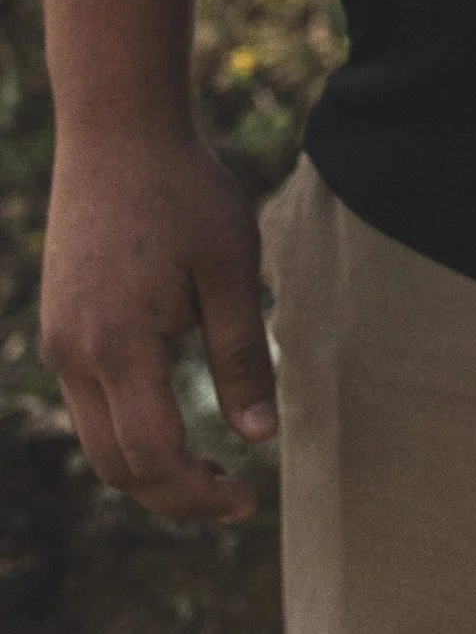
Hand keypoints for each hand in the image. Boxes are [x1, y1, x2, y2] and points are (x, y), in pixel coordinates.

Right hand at [41, 132, 275, 525]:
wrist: (117, 134)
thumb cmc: (185, 193)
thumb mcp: (231, 270)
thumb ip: (242, 357)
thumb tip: (260, 436)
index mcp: (118, 345)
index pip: (151, 457)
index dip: (197, 493)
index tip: (247, 499)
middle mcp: (74, 354)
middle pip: (116, 465)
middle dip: (174, 495)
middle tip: (236, 498)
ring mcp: (58, 343)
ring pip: (97, 440)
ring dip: (150, 467)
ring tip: (212, 469)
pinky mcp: (59, 329)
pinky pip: (89, 405)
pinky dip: (129, 431)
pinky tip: (175, 420)